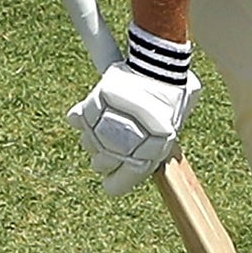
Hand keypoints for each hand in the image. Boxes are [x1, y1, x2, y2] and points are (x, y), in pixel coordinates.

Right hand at [66, 26, 200, 194]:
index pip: (117, 185)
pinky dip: (82, 116)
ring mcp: (100, 130)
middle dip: (108, 154)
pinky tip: (93, 109)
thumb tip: (156, 152)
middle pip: (100, 164)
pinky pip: (76, 121)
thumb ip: (160, 142)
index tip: (112, 178)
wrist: (158, 67)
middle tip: (118, 139)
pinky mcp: (87, 109)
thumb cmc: (174, 94)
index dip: (115, 181)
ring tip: (110, 119)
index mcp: (143, 159)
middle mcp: (119, 149)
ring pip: (87, 143)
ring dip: (96, 135)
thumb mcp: (175, 124)